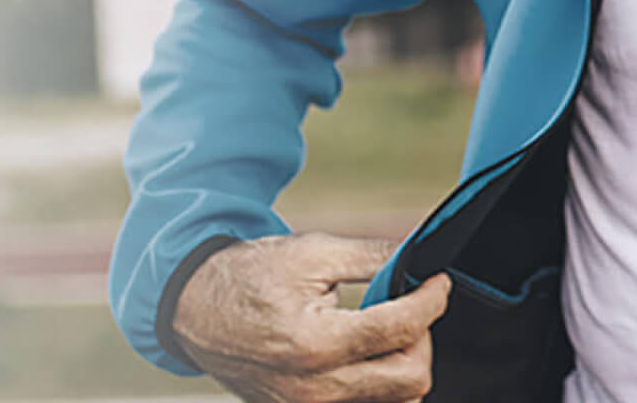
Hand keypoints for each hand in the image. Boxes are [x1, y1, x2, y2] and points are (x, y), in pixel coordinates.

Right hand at [171, 232, 451, 402]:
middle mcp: (313, 388)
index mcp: (315, 343)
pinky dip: (381, 380)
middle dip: (423, 337)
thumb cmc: (250, 276)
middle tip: (412, 306)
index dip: (433, 299)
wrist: (196, 309)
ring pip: (395, 399)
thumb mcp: (312, 252)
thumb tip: (421, 249)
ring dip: (404, 362)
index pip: (402, 329)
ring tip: (387, 327)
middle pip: (411, 379)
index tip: (440, 281)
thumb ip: (374, 256)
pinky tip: (369, 349)